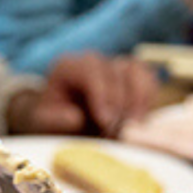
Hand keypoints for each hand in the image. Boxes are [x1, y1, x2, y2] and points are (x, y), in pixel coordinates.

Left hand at [6, 53, 158, 138]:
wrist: (65, 120)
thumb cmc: (53, 119)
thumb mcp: (44, 121)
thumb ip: (55, 119)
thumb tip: (75, 117)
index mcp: (68, 66)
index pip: (90, 71)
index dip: (102, 95)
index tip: (106, 120)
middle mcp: (92, 61)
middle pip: (115, 71)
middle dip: (119, 103)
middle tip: (117, 131)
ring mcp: (113, 65)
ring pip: (135, 71)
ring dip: (138, 100)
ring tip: (132, 126)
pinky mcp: (131, 75)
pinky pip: (148, 78)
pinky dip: (148, 98)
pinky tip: (140, 120)